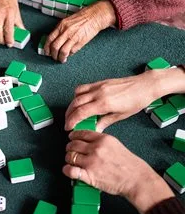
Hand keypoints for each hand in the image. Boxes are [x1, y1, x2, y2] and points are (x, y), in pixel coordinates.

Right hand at [0, 0, 23, 46]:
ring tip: (1, 37)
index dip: (9, 39)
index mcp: (9, 13)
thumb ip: (18, 21)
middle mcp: (0, 15)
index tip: (10, 44)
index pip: (9, 30)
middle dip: (1, 41)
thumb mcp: (16, 8)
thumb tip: (22, 31)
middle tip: (4, 42)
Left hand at [44, 0, 115, 62]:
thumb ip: (60, 30)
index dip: (46, 48)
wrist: (94, 16)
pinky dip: (70, 54)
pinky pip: (72, 51)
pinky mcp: (80, 42)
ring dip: (61, 58)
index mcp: (61, 25)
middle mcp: (66, 31)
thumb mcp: (67, 21)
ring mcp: (73, 37)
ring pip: (63, 52)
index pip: (50, 39)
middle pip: (55, 47)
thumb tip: (54, 41)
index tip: (47, 52)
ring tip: (62, 59)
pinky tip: (70, 54)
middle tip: (54, 57)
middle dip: (53, 55)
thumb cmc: (82, 18)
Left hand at [63, 131, 173, 213]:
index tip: (71, 138)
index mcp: (102, 139)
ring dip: (69, 159)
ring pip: (70, 156)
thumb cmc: (129, 164)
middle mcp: (95, 149)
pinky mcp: (89, 175)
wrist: (136, 179)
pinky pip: (70, 170)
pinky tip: (69, 169)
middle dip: (70, 147)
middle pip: (73, 144)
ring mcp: (91, 162)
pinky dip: (67, 170)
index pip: (81, 133)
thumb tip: (87, 140)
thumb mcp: (115, 144)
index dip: (73, 136)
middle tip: (71, 150)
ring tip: (72, 161)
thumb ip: (100, 141)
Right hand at [65, 69, 183, 131]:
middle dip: (69, 114)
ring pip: (77, 94)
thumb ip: (105, 122)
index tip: (68, 128)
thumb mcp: (121, 116)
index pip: (81, 112)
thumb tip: (94, 130)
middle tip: (67, 123)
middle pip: (75, 103)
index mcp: (104, 103)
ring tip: (72, 113)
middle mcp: (98, 93)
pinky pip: (83, 87)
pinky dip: (78, 95)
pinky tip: (80, 102)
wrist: (145, 85)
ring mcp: (98, 86)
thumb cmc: (136, 101)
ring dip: (72, 104)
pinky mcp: (99, 82)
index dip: (71, 121)